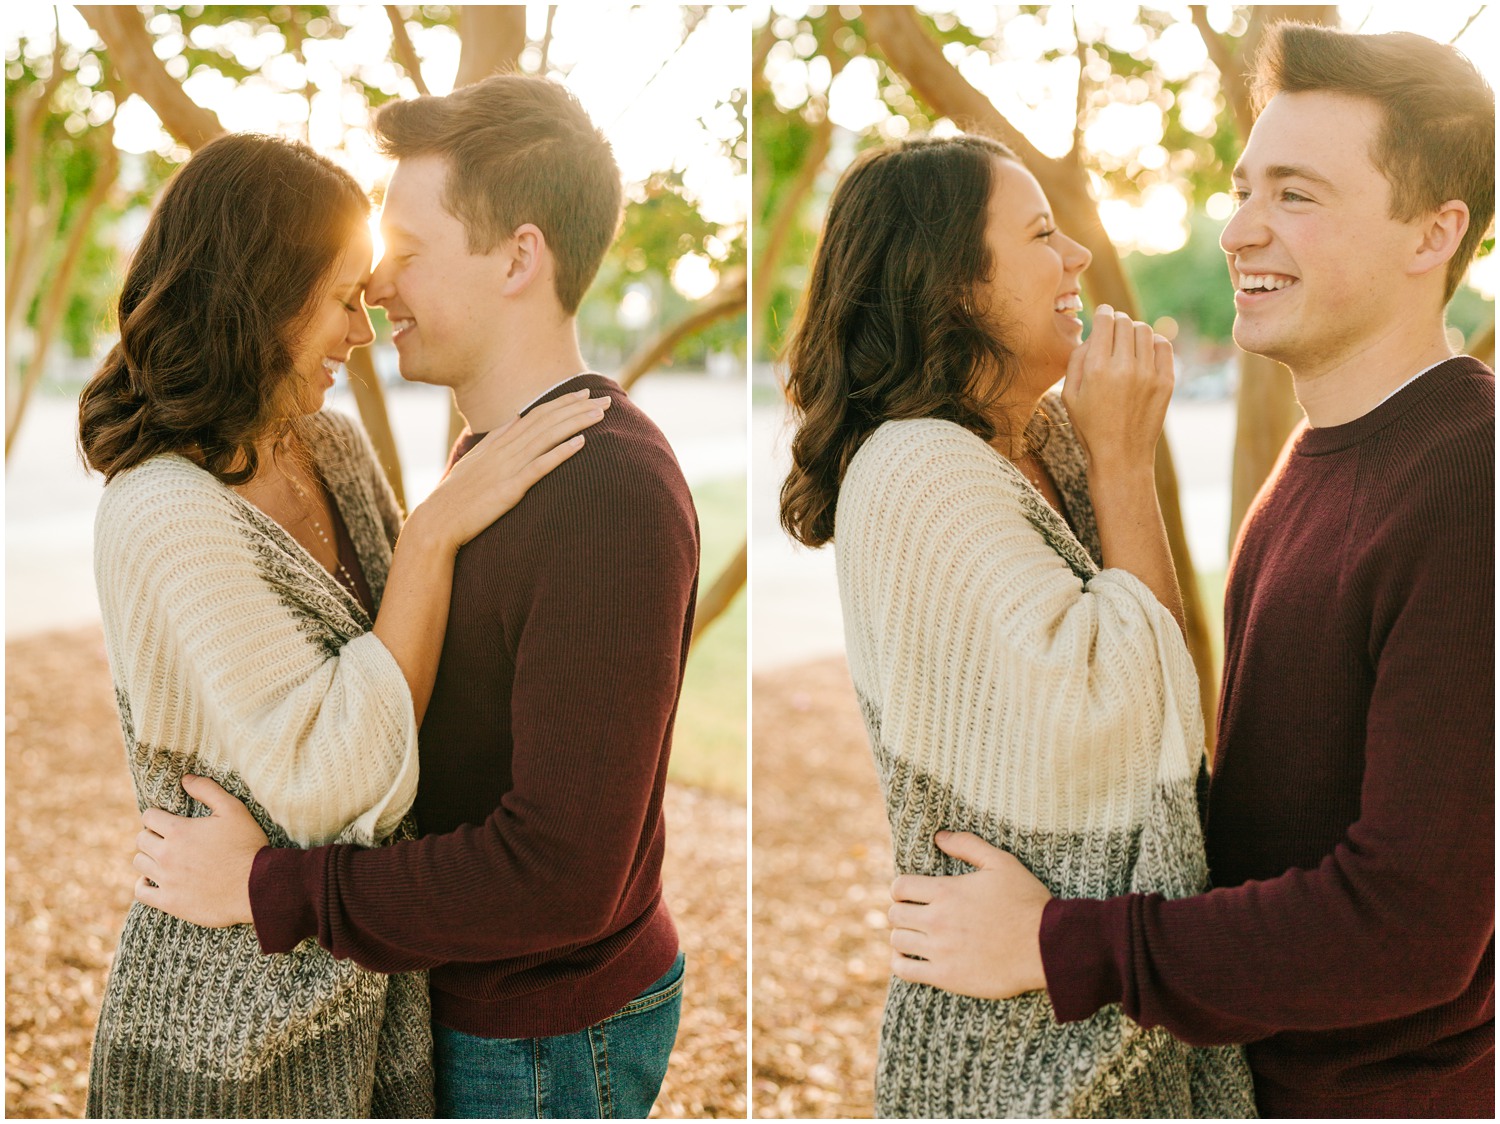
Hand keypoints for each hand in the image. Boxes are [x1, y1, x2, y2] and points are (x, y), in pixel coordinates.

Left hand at [134, 775, 265, 926]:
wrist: (258, 887)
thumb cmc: (247, 846)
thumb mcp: (234, 810)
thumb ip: (208, 790)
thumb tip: (186, 779)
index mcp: (179, 831)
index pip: (149, 817)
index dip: (158, 815)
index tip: (167, 819)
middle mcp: (167, 855)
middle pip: (141, 839)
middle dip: (152, 834)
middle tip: (168, 838)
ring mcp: (166, 880)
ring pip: (139, 863)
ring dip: (149, 857)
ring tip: (164, 857)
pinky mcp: (170, 902)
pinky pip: (141, 892)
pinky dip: (143, 884)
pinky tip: (153, 880)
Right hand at [414, 388, 610, 549]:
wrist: (437, 521)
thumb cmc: (456, 496)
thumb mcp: (476, 461)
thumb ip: (497, 439)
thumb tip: (515, 418)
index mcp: (497, 442)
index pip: (535, 415)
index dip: (561, 402)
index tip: (583, 393)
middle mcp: (504, 449)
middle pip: (546, 421)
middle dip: (577, 408)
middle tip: (604, 398)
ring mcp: (507, 467)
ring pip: (547, 438)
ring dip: (575, 424)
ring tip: (599, 414)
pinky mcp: (510, 488)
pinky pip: (540, 466)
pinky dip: (561, 452)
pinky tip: (581, 442)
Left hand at [887, 830, 1052, 999]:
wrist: (1047, 947)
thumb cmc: (1027, 902)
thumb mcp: (1002, 863)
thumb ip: (968, 845)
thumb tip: (939, 836)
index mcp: (946, 891)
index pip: (900, 887)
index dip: (902, 889)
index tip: (911, 894)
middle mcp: (938, 920)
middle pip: (895, 914)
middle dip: (902, 911)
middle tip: (915, 915)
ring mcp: (940, 950)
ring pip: (897, 941)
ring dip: (903, 936)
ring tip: (914, 936)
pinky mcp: (946, 976)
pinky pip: (905, 971)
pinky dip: (901, 963)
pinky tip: (909, 958)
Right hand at [1061, 305, 1173, 470]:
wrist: (1121, 456)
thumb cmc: (1090, 426)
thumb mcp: (1069, 395)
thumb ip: (1076, 360)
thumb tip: (1093, 335)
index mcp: (1096, 369)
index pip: (1104, 321)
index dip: (1103, 313)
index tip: (1103, 314)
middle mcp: (1124, 367)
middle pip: (1124, 322)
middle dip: (1117, 321)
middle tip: (1114, 329)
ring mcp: (1148, 374)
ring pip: (1144, 330)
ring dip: (1134, 330)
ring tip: (1128, 342)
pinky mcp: (1166, 382)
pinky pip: (1163, 345)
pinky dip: (1154, 342)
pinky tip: (1145, 351)